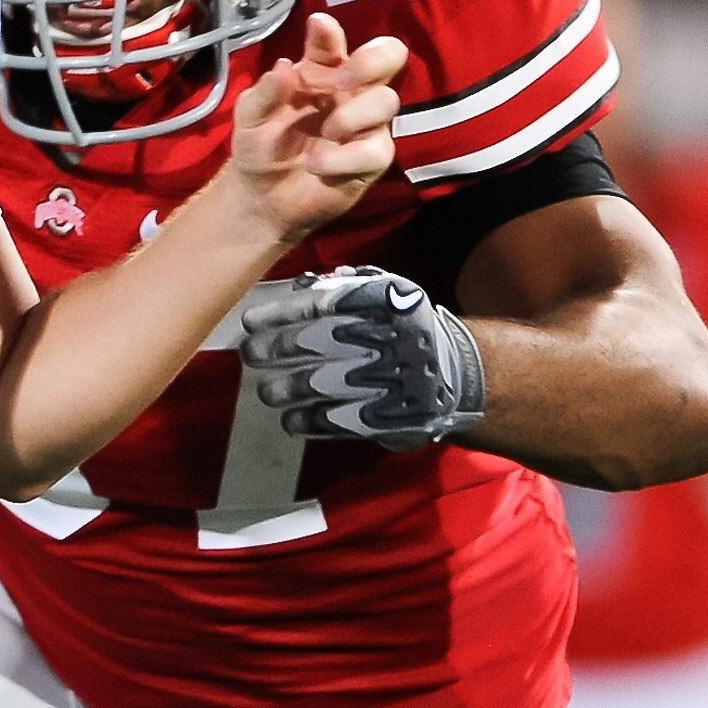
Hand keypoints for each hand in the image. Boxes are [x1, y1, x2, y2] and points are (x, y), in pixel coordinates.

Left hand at [228, 14, 405, 243]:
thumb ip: (266, 91)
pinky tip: (317, 166)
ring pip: (387, 101)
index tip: (318, 27)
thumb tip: (284, 67)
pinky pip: (376, 150)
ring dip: (352, 116)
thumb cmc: (260, 145)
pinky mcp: (372, 159)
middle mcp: (350, 91)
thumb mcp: (251, 116)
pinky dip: (345, 158)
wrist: (263, 196)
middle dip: (372, 60)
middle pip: (390, 55)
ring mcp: (366, 123)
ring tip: (325, 134)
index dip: (330, 32)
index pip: (333, 42)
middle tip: (342, 80)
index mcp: (320, 71)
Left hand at [240, 264, 486, 449]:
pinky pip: (343, 419)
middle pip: (322, 343)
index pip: (325, 303)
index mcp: (388, 302)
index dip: (283, 313)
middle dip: (280, 349)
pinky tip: (291, 420)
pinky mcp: (394, 417)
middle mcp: (391, 338)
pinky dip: (311, 420)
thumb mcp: (387, 296)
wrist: (456, 374)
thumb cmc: (403, 329)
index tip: (251, 321)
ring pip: (327, 384)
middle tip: (251, 354)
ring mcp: (393, 380)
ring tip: (267, 392)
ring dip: (289, 389)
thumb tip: (297, 287)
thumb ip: (345, 290)